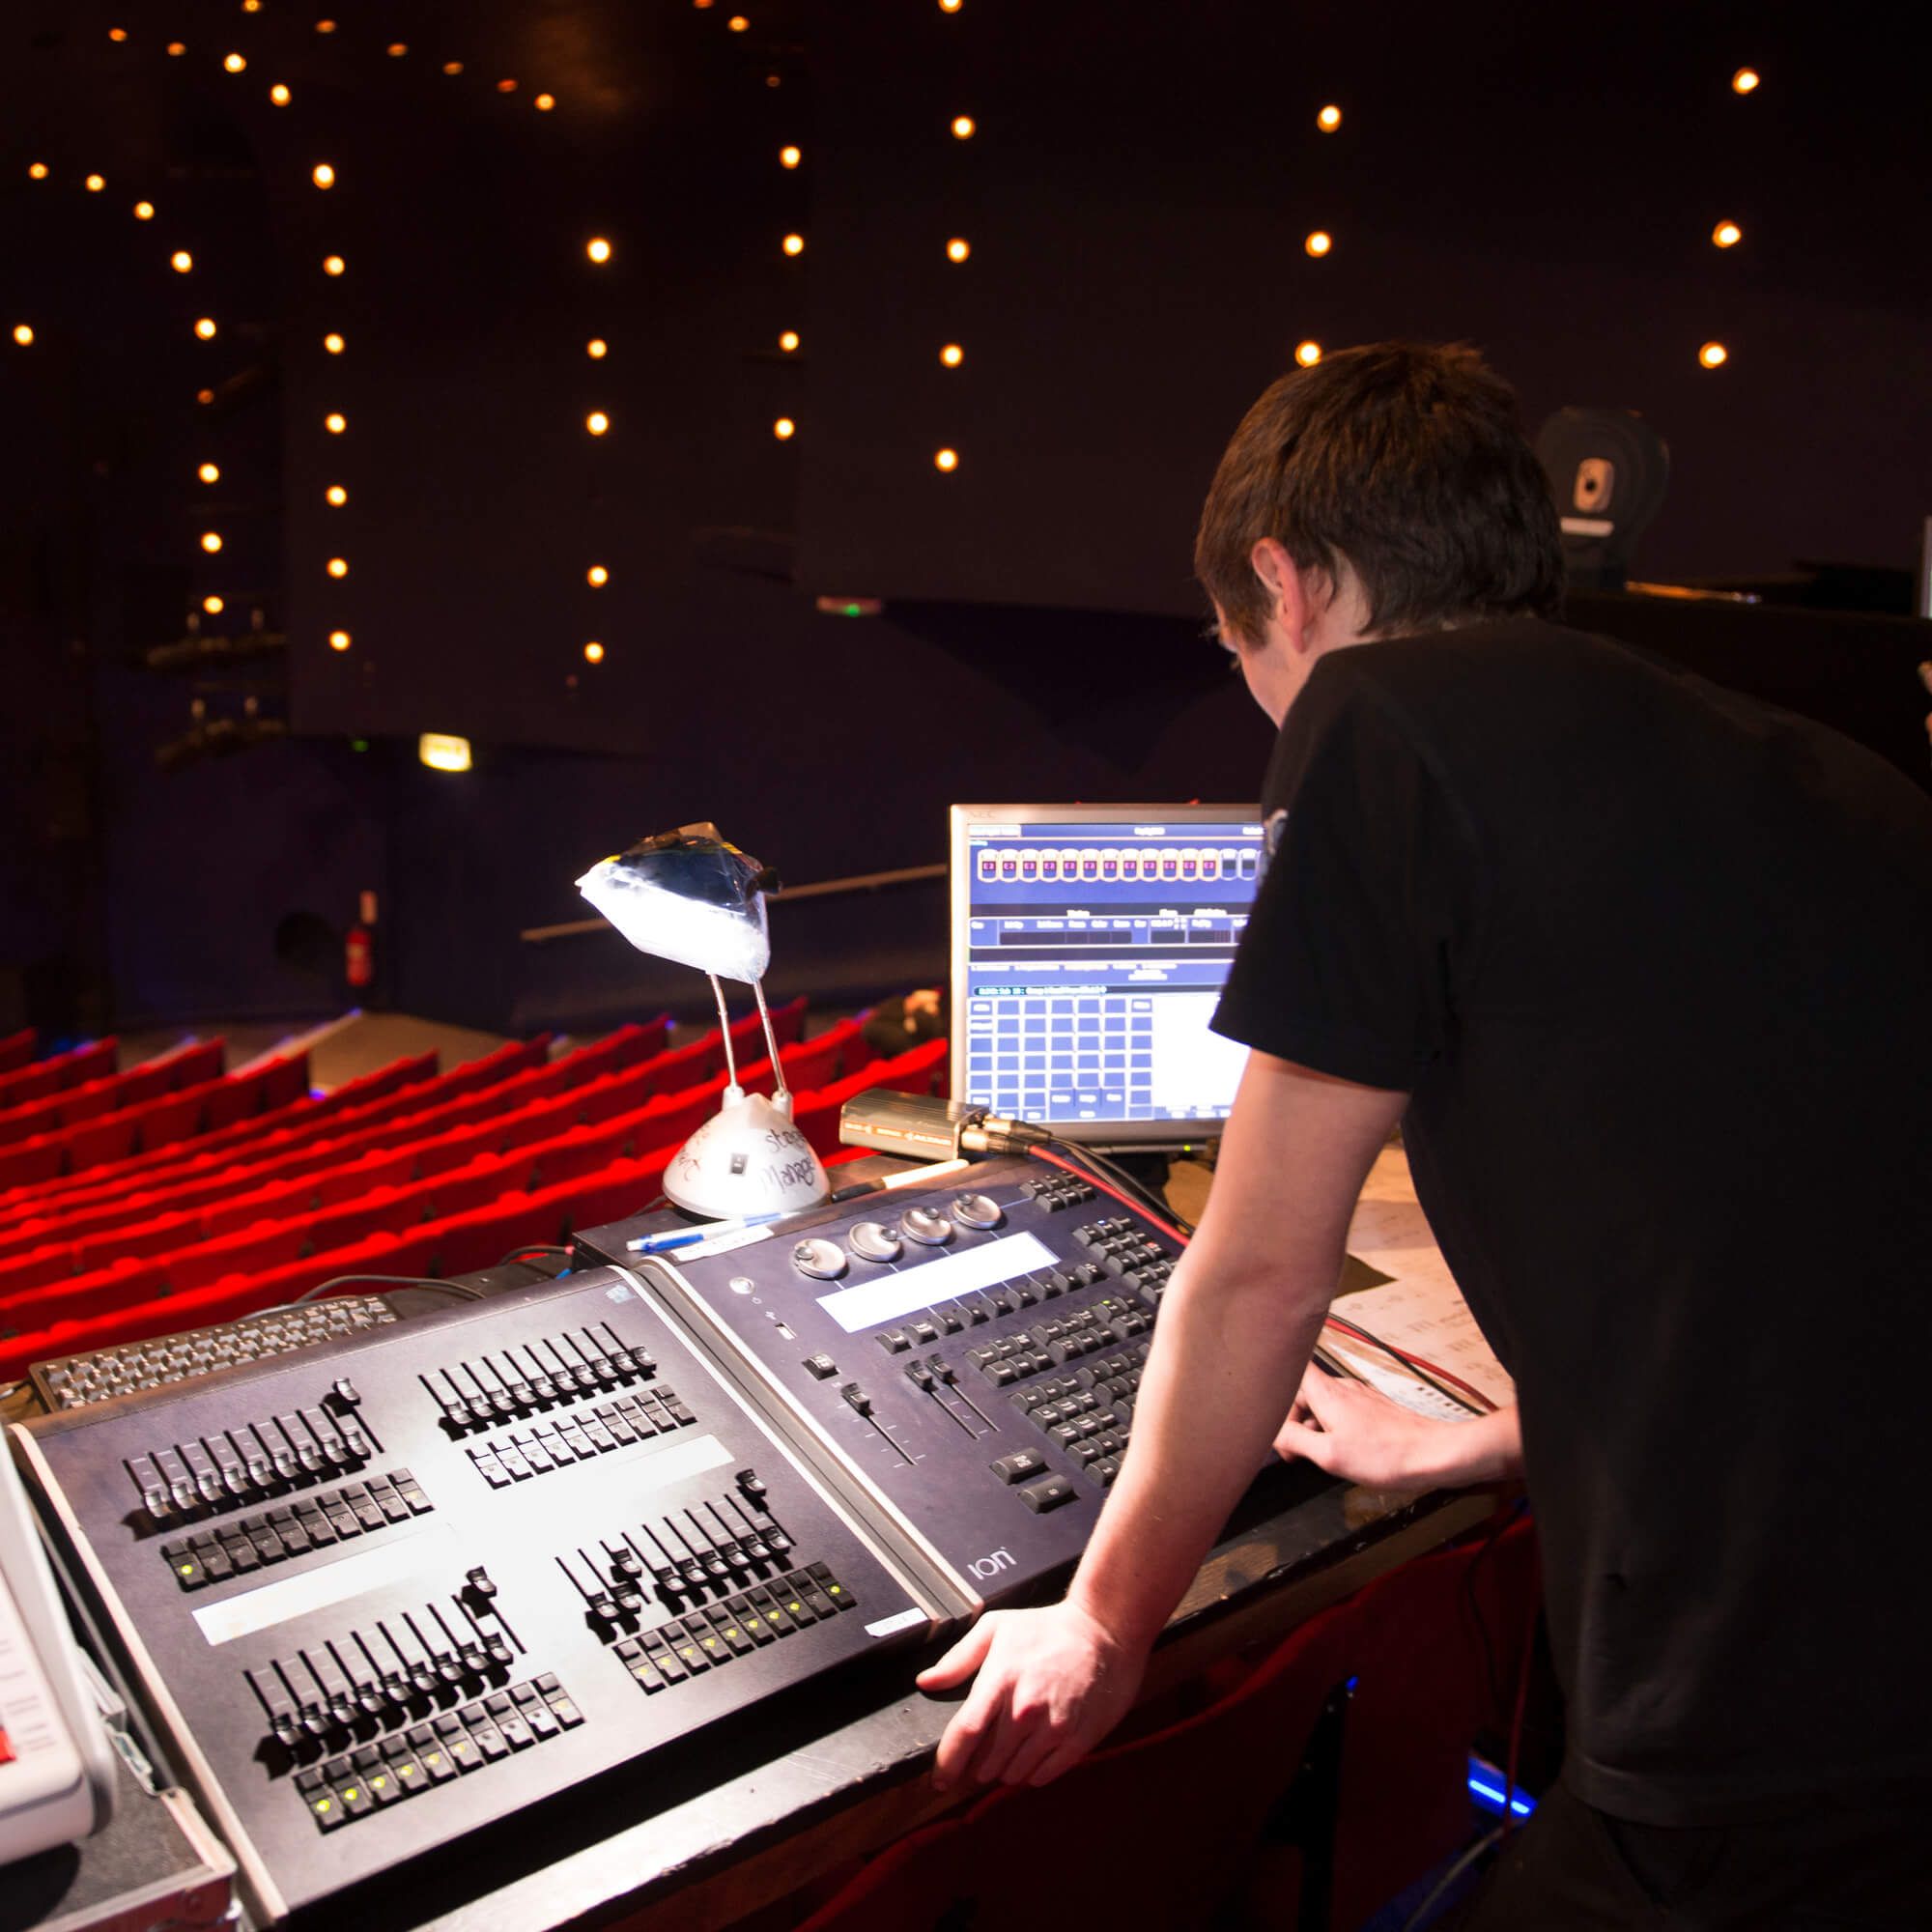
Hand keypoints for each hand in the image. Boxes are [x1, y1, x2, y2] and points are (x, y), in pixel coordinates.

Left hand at [916, 1600, 1147, 1790]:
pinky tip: (1032, 1754)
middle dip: (976, 1768)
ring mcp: (1054, 1728)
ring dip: (1005, 1770)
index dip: (947, 1762)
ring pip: (1015, 1773)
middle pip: (988, 1762)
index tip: (938, 1780)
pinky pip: (1044, 1776)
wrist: (1104, 1632)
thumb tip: (927, 1682)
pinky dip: (1032, 1773)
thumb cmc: (1047, 1629)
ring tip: (1008, 1751)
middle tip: (979, 1759)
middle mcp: (1026, 1710)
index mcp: (1001, 1680)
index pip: (966, 1733)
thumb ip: (958, 1658)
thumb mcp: (997, 1628)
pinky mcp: (1078, 1741)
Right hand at [1274, 1365, 1518, 1487]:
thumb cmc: (1387, 1456)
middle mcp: (1343, 1388)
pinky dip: (1333, 1429)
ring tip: (1320, 1456)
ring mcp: (1360, 1397)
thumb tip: (1271, 1432)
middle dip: (1292, 1420)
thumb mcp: (1329, 1455)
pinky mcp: (1373, 1409)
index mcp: (1327, 1393)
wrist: (1434, 1454)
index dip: (1273, 1379)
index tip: (1264, 1402)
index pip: (1290, 1367)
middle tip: (1294, 1452)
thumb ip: (1294, 1440)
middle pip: (1302, 1393)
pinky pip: (1341, 1413)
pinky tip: (1344, 1452)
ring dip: (1313, 1427)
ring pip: (1322, 1405)